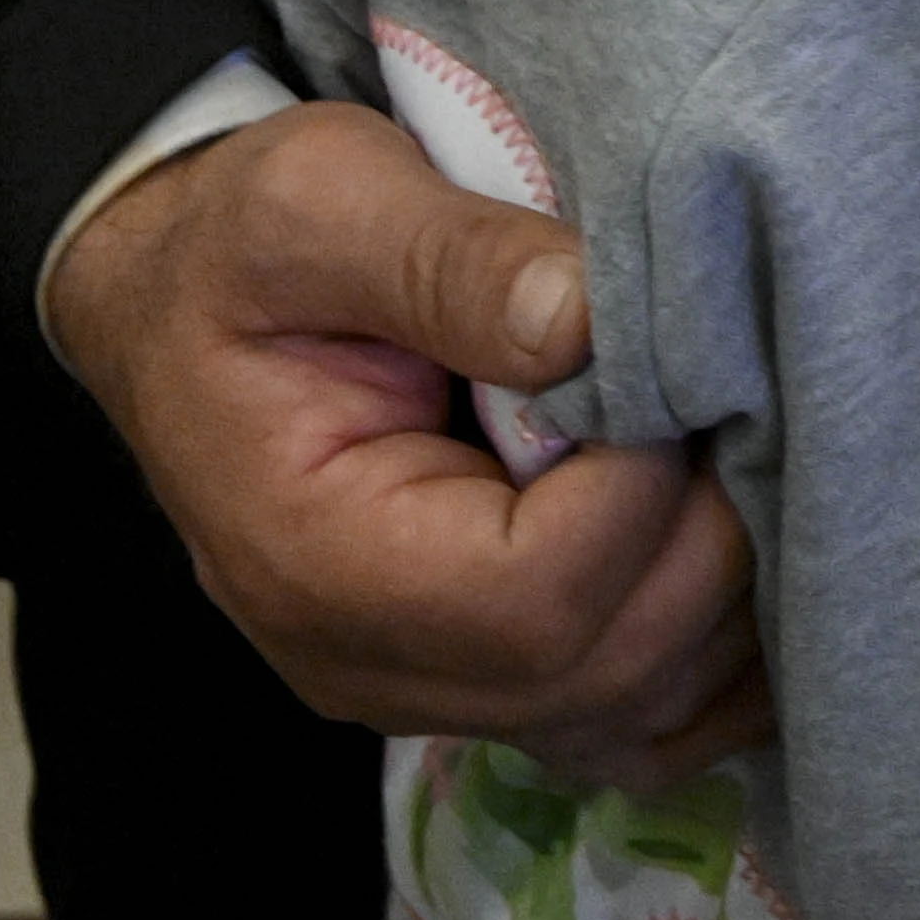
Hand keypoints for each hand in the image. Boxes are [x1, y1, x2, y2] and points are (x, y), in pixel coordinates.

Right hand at [44, 100, 777, 790]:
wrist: (175, 301)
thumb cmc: (239, 247)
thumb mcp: (316, 200)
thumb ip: (449, 257)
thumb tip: (589, 321)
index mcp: (312, 560)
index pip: (536, 598)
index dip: (643, 489)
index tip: (675, 364)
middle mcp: (367, 662)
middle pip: (603, 673)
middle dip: (712, 538)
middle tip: (744, 399)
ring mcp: (426, 688)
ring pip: (638, 714)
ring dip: (732, 597)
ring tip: (743, 450)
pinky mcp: (476, 676)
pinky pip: (630, 719)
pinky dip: (713, 649)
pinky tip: (743, 536)